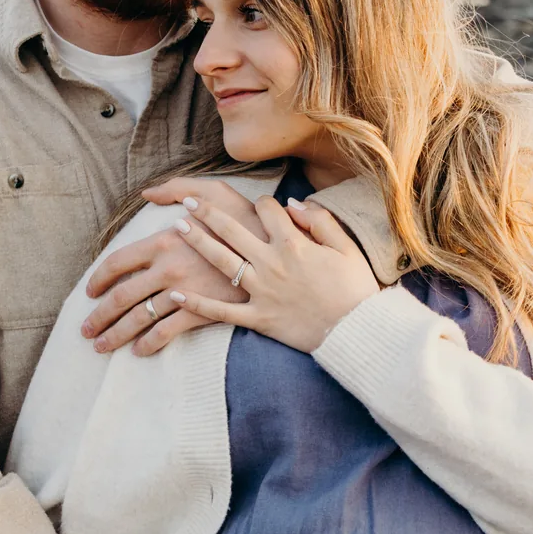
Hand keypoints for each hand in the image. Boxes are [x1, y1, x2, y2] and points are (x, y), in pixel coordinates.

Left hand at [82, 180, 264, 356]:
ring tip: (101, 346)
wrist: (281, 252)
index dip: (98, 280)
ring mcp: (185, 291)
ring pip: (139, 319)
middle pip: (121, 297)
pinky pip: (168, 332)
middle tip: (86, 330)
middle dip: (98, 317)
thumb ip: (177, 189)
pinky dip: (149, 343)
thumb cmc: (248, 218)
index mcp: (164, 240)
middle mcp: (168, 268)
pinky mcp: (204, 311)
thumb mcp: (215, 191)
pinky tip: (139, 351)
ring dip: (116, 335)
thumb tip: (146, 194)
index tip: (89, 293)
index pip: (117, 263)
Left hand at [167, 194, 379, 353]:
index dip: (261, 202)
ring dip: (197, 242)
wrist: (355, 332)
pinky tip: (177, 293)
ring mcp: (262, 291)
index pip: (267, 210)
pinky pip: (221, 311)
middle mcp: (272, 263)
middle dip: (208, 211)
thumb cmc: (356, 289)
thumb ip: (321, 220)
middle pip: (233, 229)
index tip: (258, 204)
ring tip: (177, 227)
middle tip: (188, 201)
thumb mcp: (347, 247)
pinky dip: (198, 303)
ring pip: (221, 261)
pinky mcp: (258, 318)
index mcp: (294, 243)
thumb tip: (294, 202)